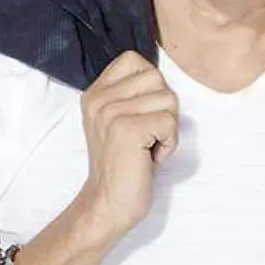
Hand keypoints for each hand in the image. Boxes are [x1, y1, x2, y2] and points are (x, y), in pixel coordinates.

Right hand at [74, 50, 178, 239]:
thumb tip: (161, 73)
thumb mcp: (118, 120)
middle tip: (147, 135)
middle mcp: (98, 98)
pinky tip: (151, 157)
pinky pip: (170, 122)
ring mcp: (110, 112)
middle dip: (163, 108)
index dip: (151, 85)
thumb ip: (131, 94)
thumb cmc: (124, 163)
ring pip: (168, 99)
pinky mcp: (127, 129)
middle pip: (157, 78)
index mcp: (95, 93)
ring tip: (147, 147)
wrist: (108, 204)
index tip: (141, 115)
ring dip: (167, 128)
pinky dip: (169, 144)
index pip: (134, 59)